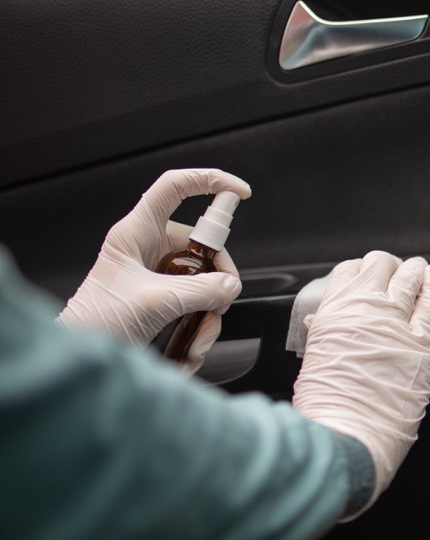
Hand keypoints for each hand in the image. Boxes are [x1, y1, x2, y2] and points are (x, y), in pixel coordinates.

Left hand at [58, 168, 251, 373]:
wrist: (79, 358)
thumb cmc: (98, 323)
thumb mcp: (156, 301)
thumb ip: (202, 290)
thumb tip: (230, 286)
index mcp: (136, 233)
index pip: (175, 188)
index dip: (209, 181)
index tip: (240, 193)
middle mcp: (148, 249)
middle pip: (202, 247)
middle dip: (217, 281)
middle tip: (220, 303)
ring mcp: (156, 274)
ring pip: (203, 281)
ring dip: (208, 313)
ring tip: (197, 339)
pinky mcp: (162, 298)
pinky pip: (195, 303)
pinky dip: (199, 326)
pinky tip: (190, 347)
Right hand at [291, 251, 429, 516]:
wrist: (349, 433)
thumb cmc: (326, 407)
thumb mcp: (313, 361)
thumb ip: (321, 335)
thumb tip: (318, 322)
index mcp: (332, 314)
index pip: (346, 272)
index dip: (358, 271)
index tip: (364, 275)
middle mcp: (363, 309)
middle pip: (379, 267)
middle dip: (387, 266)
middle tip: (392, 272)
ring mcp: (395, 322)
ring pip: (409, 278)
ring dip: (413, 271)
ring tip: (418, 269)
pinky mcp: (421, 342)